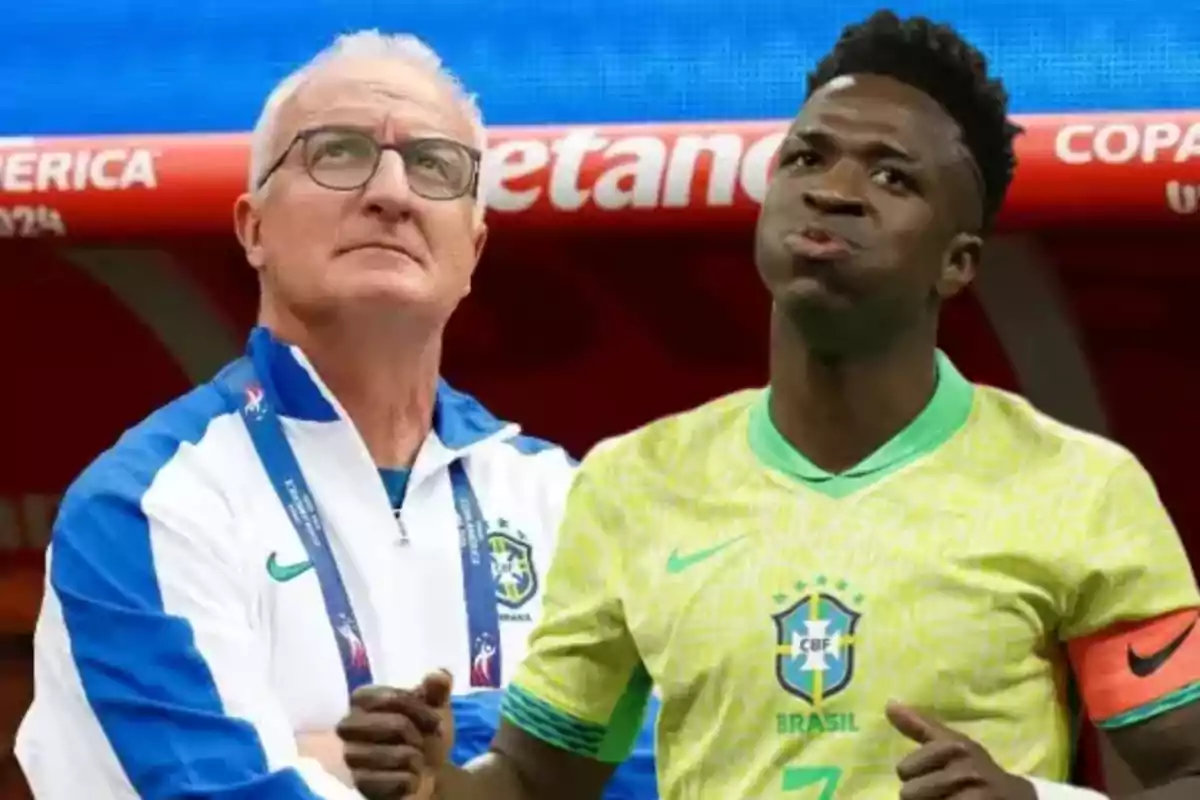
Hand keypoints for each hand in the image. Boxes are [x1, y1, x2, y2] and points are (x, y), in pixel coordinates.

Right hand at [336, 671, 455, 798]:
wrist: (426, 773)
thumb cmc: (423, 733)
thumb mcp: (435, 708)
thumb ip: (438, 689)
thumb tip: (440, 675)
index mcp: (362, 699)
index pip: (392, 697)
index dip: (419, 709)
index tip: (433, 720)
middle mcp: (348, 725)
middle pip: (396, 725)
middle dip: (418, 735)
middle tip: (420, 742)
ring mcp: (351, 756)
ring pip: (397, 755)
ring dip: (416, 760)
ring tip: (414, 760)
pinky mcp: (359, 784)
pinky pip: (397, 782)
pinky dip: (411, 781)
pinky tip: (408, 779)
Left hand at [887, 701, 1036, 799]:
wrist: (1015, 796)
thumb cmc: (975, 765)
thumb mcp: (952, 742)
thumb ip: (919, 726)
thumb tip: (889, 705)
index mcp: (954, 747)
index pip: (905, 769)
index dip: (911, 774)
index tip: (929, 772)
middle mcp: (965, 771)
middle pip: (909, 793)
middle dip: (919, 796)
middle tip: (938, 792)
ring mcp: (975, 797)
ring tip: (945, 798)